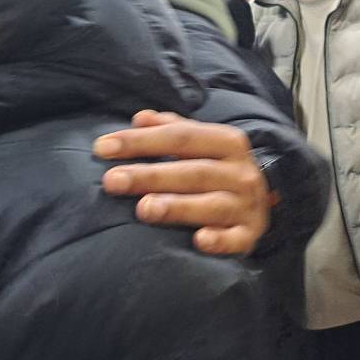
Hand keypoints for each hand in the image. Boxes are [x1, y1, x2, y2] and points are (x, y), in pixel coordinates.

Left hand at [94, 111, 269, 255]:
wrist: (258, 206)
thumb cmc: (217, 171)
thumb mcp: (201, 145)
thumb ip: (172, 130)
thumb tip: (140, 118)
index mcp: (228, 143)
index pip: (181, 137)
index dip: (141, 141)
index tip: (102, 148)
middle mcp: (241, 173)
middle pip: (193, 172)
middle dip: (150, 175)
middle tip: (112, 181)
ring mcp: (247, 206)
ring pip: (212, 205)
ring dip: (178, 207)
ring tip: (144, 209)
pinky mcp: (248, 236)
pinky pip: (235, 240)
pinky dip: (219, 241)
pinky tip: (199, 241)